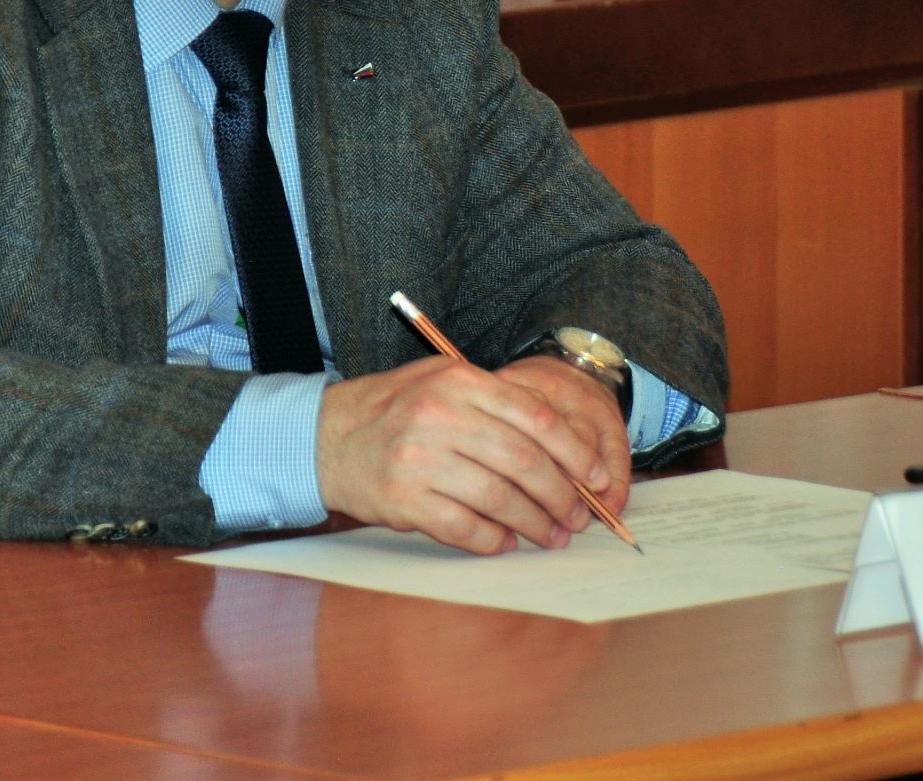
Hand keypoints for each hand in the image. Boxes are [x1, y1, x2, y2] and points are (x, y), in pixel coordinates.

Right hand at [316, 356, 613, 555]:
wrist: (324, 437)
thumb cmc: (395, 409)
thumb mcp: (443, 382)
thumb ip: (497, 401)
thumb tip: (565, 444)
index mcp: (458, 381)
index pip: (535, 418)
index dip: (575, 452)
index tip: (598, 477)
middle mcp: (440, 415)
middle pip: (523, 461)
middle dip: (561, 495)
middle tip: (578, 517)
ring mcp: (419, 459)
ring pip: (499, 499)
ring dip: (534, 523)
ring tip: (551, 536)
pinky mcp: (403, 500)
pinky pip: (463, 527)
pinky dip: (492, 540)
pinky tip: (505, 543)